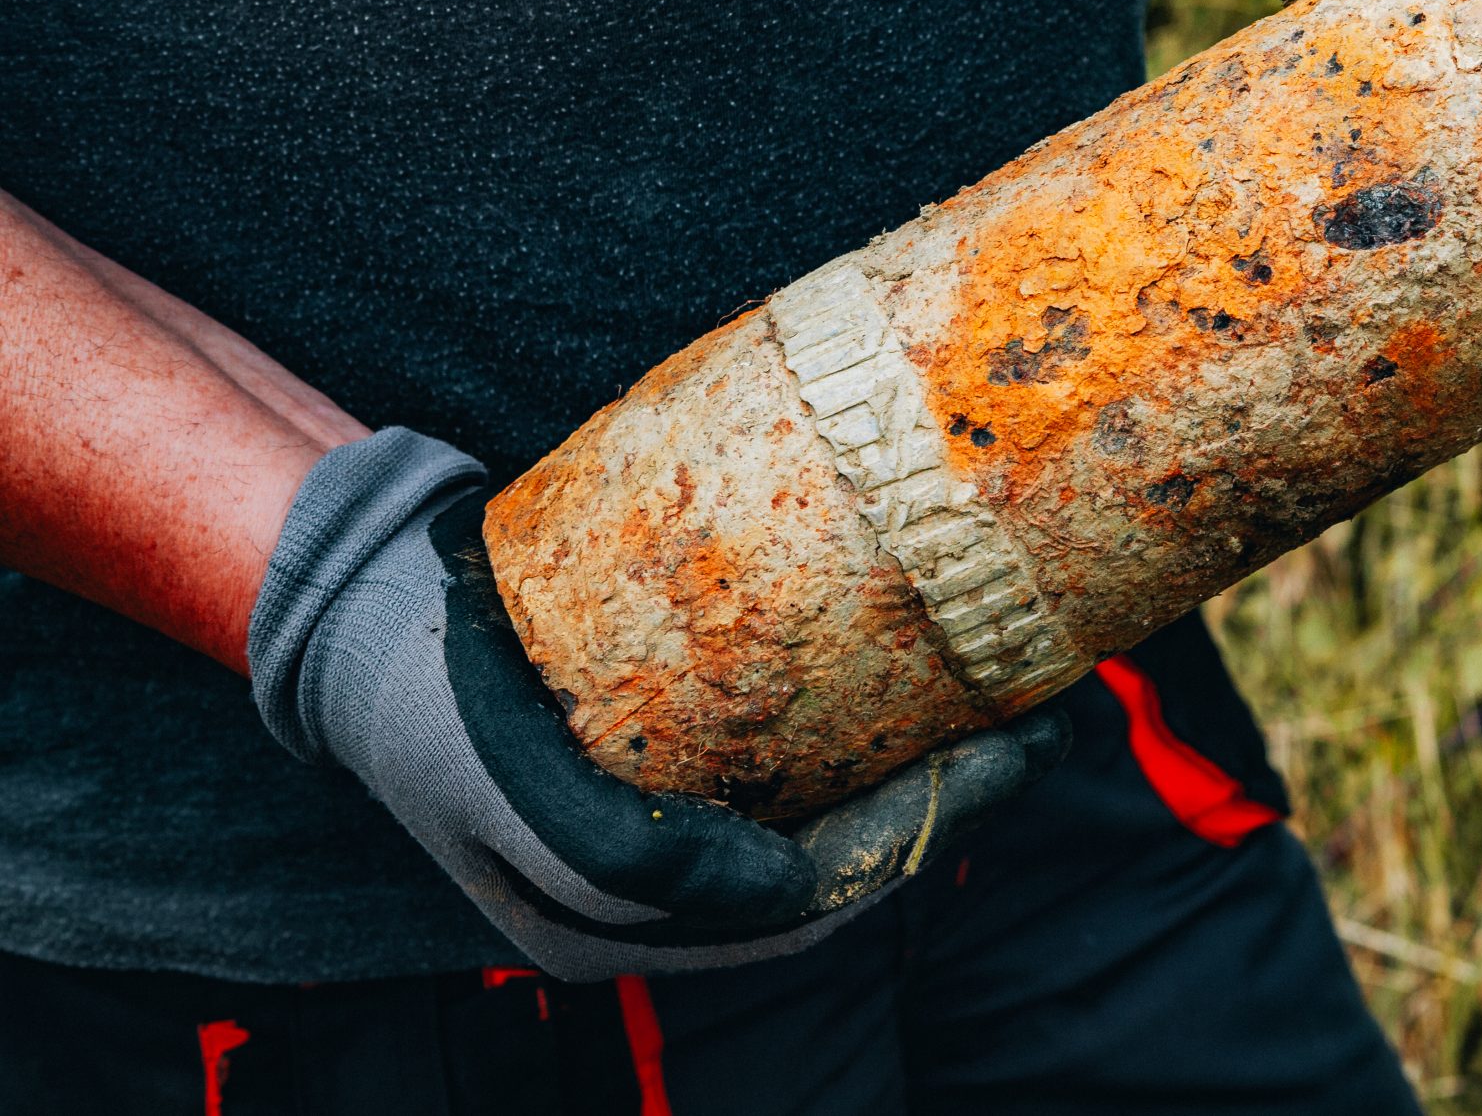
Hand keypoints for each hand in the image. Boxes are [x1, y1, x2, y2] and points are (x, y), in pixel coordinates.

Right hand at [249, 430, 1068, 979]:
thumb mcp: (508, 781)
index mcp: (612, 927)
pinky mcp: (674, 790)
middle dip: (945, 812)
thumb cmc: (438, 690)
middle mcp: (653, 910)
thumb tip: (764, 887)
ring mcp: (667, 854)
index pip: (804, 905)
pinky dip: (868, 760)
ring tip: (1016, 719)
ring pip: (832, 839)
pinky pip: (797, 795)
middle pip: (838, 877)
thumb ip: (624, 856)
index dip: (908, 837)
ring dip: (926, 787)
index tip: (992, 759)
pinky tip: (928, 708)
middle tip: (1039, 731)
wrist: (370, 626)